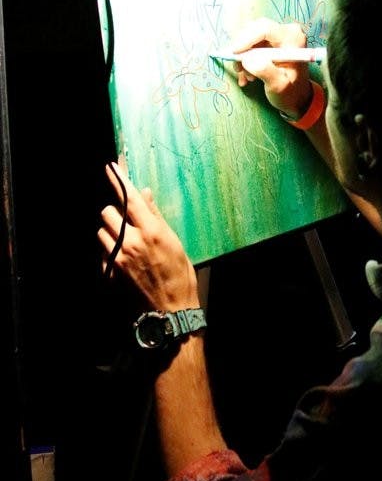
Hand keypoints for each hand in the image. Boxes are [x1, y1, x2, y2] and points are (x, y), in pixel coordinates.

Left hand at [98, 162, 198, 309]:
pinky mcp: (110, 273)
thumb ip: (156, 217)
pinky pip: (102, 252)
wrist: (170, 312)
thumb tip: (144, 195)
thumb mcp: (175, 243)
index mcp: (152, 232)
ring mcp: (118, 258)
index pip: (129, 198)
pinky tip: (124, 260)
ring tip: (126, 242)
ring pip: (102, 232)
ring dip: (111, 232)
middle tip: (127, 220)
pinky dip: (110, 251)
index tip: (110, 168)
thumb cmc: (180, 277)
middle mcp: (131, 242)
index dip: (118, 179)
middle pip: (108, 212)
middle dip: (115, 212)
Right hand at [229, 17, 314, 118]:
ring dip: (243, 57)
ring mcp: (278, 35)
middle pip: (254, 30)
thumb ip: (265, 71)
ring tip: (247, 77)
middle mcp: (286, 31)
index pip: (265, 28)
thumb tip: (248, 59)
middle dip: (243, 50)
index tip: (234, 53)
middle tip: (239, 69)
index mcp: (293, 38)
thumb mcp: (279, 86)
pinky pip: (250, 44)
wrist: (296, 97)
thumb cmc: (291, 92)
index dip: (246, 38)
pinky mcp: (271, 41)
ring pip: (249, 38)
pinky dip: (245, 59)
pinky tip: (247, 75)